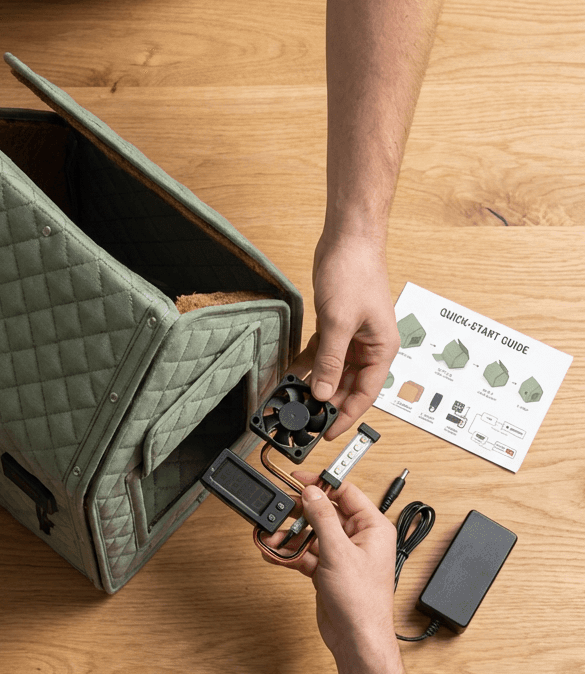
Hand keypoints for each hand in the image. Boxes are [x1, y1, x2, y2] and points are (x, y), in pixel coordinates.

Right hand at [257, 470, 398, 658]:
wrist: (356, 639)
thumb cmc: (362, 602)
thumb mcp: (338, 552)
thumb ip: (323, 518)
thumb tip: (312, 492)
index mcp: (372, 527)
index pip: (346, 493)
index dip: (322, 483)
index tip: (299, 479)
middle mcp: (359, 538)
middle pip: (324, 513)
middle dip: (299, 514)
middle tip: (279, 511)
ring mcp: (342, 555)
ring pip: (311, 534)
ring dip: (290, 536)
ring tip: (272, 539)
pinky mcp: (328, 570)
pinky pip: (305, 553)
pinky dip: (290, 553)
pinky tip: (275, 554)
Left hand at [289, 231, 399, 440]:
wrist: (348, 240)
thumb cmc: (355, 273)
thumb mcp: (340, 323)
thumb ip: (332, 361)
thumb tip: (325, 393)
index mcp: (381, 349)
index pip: (365, 395)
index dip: (346, 416)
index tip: (327, 433)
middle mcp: (369, 347)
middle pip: (347, 386)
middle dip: (327, 404)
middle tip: (304, 420)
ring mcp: (352, 338)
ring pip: (333, 372)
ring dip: (315, 386)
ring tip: (293, 403)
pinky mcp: (335, 327)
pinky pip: (321, 355)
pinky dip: (307, 366)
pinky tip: (291, 377)